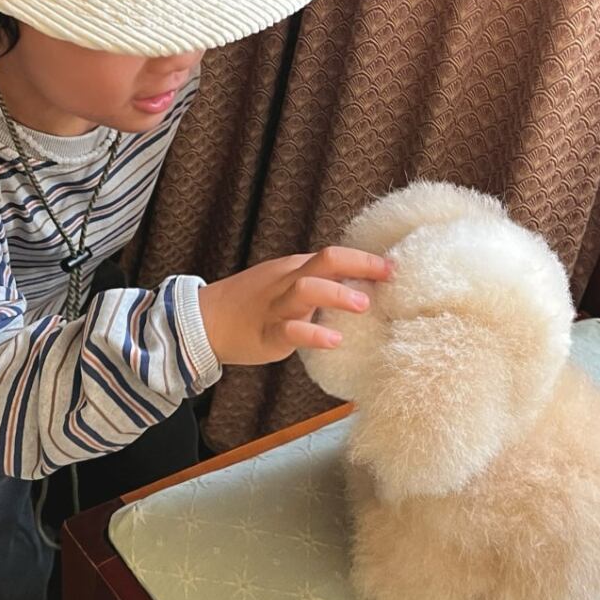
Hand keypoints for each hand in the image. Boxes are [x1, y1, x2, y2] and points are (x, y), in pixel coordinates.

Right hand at [197, 245, 396, 366]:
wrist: (205, 320)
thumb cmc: (253, 305)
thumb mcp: (286, 286)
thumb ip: (318, 285)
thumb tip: (363, 291)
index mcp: (296, 269)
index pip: (335, 256)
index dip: (366, 260)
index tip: (395, 267)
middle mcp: (289, 281)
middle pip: (324, 261)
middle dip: (359, 265)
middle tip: (388, 276)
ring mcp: (277, 306)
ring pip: (306, 290)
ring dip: (337, 295)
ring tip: (364, 306)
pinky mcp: (267, 333)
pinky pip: (290, 331)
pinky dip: (313, 335)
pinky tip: (334, 342)